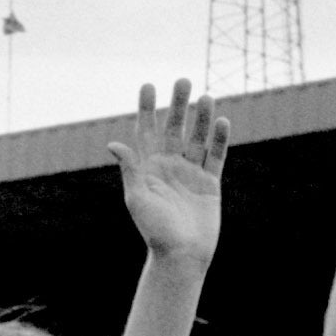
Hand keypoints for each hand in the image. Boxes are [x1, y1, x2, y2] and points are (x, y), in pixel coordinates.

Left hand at [107, 80, 229, 264]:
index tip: (148, 85)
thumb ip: (131, 169)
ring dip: (201, 117)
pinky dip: (219, 139)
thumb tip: (114, 143)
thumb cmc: (154, 230)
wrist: (181, 256)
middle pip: (175, 128)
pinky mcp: (210, 183)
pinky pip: (216, 156)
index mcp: (148, 168)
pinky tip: (221, 121)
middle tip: (183, 80)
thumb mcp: (137, 198)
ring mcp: (191, 173)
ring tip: (206, 95)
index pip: (147, 131)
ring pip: (197, 138)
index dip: (147, 109)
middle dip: (178, 105)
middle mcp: (169, 166)